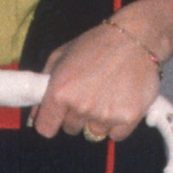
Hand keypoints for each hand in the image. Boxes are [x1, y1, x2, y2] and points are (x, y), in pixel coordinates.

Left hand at [31, 16, 161, 143]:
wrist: (136, 37)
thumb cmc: (95, 44)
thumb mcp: (60, 57)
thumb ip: (43, 87)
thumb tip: (35, 119)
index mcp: (61, 92)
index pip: (46, 128)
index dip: (51, 121)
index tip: (58, 113)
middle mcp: (81, 107)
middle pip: (71, 129)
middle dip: (76, 115)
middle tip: (89, 93)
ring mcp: (106, 115)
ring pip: (94, 133)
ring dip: (98, 120)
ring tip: (107, 95)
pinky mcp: (129, 118)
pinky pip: (116, 135)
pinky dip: (118, 123)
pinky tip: (121, 101)